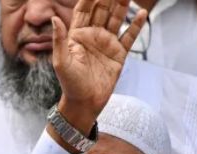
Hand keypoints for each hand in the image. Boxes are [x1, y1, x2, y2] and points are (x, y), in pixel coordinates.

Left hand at [51, 0, 147, 134]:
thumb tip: (54, 18)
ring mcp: (107, 43)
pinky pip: (129, 36)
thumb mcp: (61, 61)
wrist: (84, 102)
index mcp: (77, 36)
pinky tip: (142, 13)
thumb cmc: (69, 83)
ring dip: (122, 6)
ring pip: (116, 19)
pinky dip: (136, 25)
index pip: (83, 11)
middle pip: (102, 11)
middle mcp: (93, 36)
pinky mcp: (119, 53)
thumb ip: (59, 39)